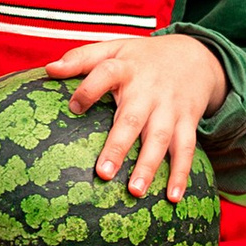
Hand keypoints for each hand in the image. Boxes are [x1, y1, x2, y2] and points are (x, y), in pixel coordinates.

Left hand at [46, 31, 225, 199]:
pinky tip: (173, 196)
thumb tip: (49, 69)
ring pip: (160, 138)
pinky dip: (182, 173)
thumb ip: (82, 57)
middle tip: (103, 173)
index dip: (90, 89)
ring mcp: (170, 108)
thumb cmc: (144, 58)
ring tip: (134, 191)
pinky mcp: (187, 122)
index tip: (74, 107)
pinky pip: (187, 149)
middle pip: (133, 119)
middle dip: (118, 146)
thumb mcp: (115, 48)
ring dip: (148, 166)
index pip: (107, 74)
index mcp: (127, 69)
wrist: (196, 56)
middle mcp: (149, 90)